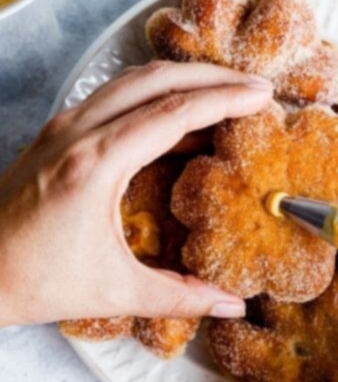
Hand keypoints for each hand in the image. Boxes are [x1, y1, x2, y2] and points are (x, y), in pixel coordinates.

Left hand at [0, 61, 273, 326]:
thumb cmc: (30, 281)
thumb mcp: (113, 292)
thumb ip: (180, 296)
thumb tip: (233, 305)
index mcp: (95, 165)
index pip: (174, 114)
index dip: (225, 99)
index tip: (264, 95)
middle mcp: (77, 134)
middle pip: (156, 81)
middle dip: (213, 76)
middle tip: (257, 85)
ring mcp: (63, 129)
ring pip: (133, 81)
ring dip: (184, 79)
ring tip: (227, 89)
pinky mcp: (56, 135)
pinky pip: (115, 97)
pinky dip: (156, 95)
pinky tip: (181, 116)